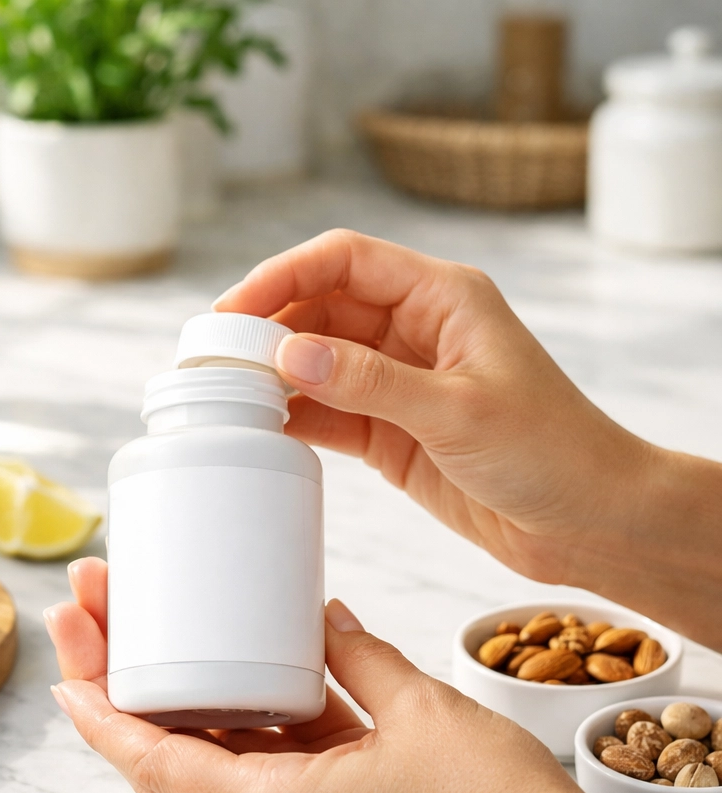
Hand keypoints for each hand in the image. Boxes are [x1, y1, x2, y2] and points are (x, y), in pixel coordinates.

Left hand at [44, 557, 698, 792]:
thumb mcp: (418, 707)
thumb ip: (353, 654)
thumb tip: (318, 617)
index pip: (154, 763)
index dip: (101, 712)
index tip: (65, 663)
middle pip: (161, 769)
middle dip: (121, 693)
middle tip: (97, 617)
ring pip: (199, 779)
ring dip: (170, 713)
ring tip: (145, 638)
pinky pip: (249, 789)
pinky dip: (225, 738)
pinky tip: (220, 682)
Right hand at [213, 229, 721, 651]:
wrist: (588, 522)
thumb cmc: (551, 452)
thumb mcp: (457, 410)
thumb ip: (370, 381)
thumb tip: (288, 356)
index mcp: (442, 297)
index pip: (344, 261)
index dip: (281, 277)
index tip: (231, 311)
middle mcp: (415, 331)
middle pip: (321, 307)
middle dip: (267, 327)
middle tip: (215, 360)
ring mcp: (400, 382)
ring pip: (318, 361)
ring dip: (274, 375)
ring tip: (226, 396)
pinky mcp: (391, 431)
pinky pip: (329, 412)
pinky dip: (295, 417)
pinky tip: (263, 427)